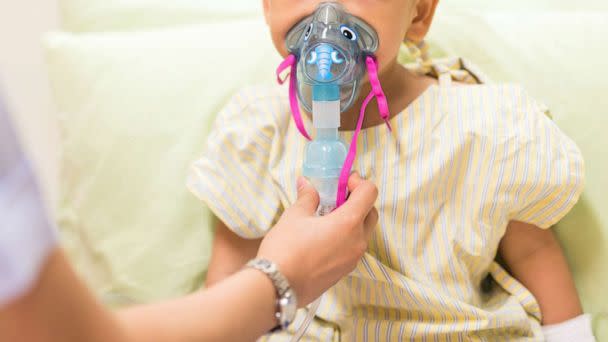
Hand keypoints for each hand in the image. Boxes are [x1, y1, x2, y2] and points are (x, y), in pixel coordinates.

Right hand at [257, 173, 378, 305]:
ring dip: (352, 220)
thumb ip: (307, 197)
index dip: (358, 182)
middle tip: (335, 197)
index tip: (341, 181)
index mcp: (349, 223)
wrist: (277, 287)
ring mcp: (353, 259)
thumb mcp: (295, 216)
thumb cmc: (286, 248)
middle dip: (357, 201)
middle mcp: (358, 242)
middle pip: (371, 213)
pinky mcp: (345, 271)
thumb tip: (307, 184)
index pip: (369, 193)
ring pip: (363, 232)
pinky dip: (346, 237)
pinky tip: (323, 236)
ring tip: (326, 217)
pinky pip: (353, 248)